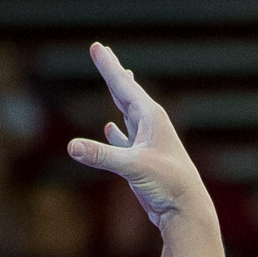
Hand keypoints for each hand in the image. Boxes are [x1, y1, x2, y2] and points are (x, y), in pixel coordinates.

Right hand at [68, 43, 208, 229]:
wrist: (185, 210)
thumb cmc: (167, 185)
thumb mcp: (133, 167)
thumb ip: (102, 156)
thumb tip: (72, 147)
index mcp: (151, 118)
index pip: (124, 86)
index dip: (108, 66)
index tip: (97, 46)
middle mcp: (151, 126)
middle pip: (127, 92)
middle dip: (113, 72)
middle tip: (103, 51)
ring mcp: (148, 143)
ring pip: (129, 113)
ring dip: (119, 96)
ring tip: (116, 79)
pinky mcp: (144, 161)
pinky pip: (127, 140)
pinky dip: (117, 132)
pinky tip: (110, 127)